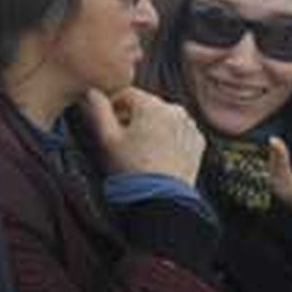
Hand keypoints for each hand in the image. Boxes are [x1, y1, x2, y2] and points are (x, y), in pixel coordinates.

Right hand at [81, 87, 205, 184]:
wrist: (162, 198)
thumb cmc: (132, 168)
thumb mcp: (107, 138)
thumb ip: (98, 110)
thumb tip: (93, 93)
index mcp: (152, 105)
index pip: (128, 94)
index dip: (114, 105)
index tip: (108, 120)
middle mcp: (175, 110)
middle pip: (147, 105)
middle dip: (133, 116)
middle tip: (123, 136)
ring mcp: (189, 126)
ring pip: (164, 117)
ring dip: (152, 125)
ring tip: (141, 146)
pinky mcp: (198, 142)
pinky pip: (179, 130)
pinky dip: (169, 136)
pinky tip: (158, 152)